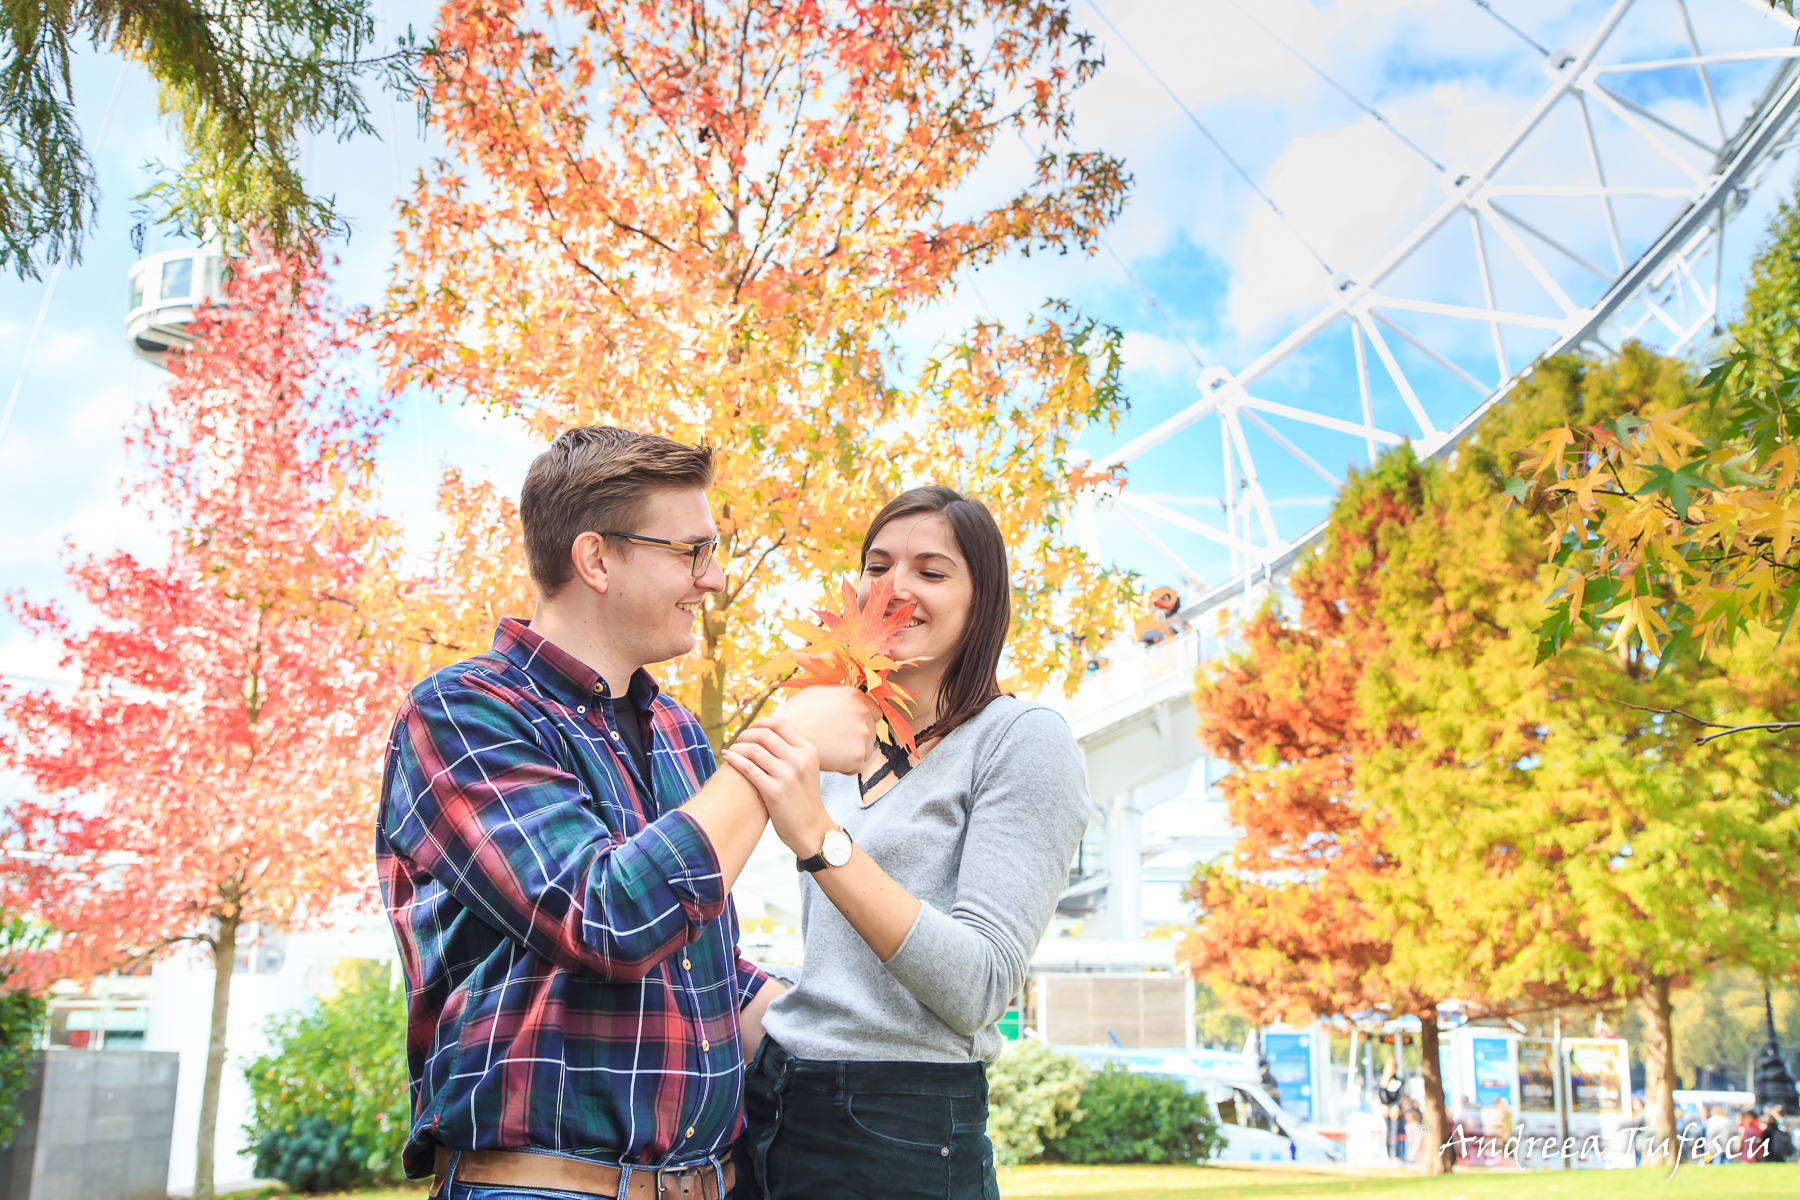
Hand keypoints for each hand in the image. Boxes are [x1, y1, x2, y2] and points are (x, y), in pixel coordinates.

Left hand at [721, 717, 833, 856]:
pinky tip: (727, 757)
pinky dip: (734, 759)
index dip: (761, 722)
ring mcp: (787, 776)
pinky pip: (748, 768)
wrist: (810, 827)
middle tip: (738, 740)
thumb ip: (791, 749)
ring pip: (754, 749)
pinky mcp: (774, 792)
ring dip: (737, 746)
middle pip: (764, 734)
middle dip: (746, 734)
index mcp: (808, 751)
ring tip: (732, 750)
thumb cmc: (802, 796)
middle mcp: (799, 760)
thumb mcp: (806, 768)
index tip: (750, 728)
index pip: (780, 724)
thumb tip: (765, 731)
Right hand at [770, 684, 876, 773]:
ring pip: (866, 748)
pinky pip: (857, 765)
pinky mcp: (858, 756)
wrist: (784, 738)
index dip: (862, 720)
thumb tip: (846, 693)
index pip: (874, 711)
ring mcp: (863, 735)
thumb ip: (838, 692)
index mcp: (855, 695)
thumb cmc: (796, 714)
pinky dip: (846, 766)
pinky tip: (830, 760)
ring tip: (830, 750)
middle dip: (858, 737)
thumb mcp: (817, 691)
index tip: (850, 727)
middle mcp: (863, 713)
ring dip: (852, 751)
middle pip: (871, 730)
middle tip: (837, 741)